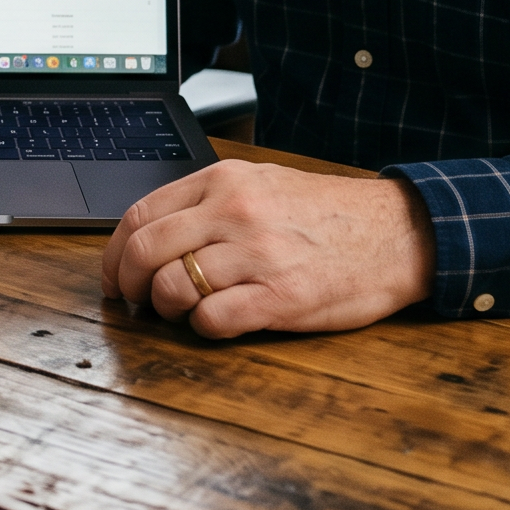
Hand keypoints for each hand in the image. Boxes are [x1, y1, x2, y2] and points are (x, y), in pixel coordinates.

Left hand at [100, 160, 433, 337]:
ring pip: (172, 287)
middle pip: (145, 250)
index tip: (113, 274)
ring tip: (184, 310)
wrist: (397, 233)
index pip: (141, 214)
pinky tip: (219, 322)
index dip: (114, 251)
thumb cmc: (327, 214)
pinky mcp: (280, 297)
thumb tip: (152, 234)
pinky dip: (203, 328)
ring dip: (167, 308)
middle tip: (133, 301)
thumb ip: (209, 201)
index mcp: (225, 181)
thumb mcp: (262, 183)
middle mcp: (235, 212)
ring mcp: (257, 255)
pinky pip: (212, 319)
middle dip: (127, 283)